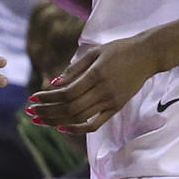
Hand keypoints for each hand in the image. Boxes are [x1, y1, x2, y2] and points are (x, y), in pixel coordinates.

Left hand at [26, 35, 157, 133]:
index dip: (48, 98)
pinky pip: (95, 124)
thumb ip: (74, 69)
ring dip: (57, 121)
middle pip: (70, 108)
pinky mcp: (116, 108)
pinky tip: (63, 128)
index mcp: (96, 75)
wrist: (147, 56)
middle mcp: (103, 92)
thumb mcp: (95, 52)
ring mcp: (110, 102)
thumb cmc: (119, 49)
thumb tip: (53, 83)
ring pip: (79, 118)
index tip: (33, 98)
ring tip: (40, 120)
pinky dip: (78, 128)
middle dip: (48, 112)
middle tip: (31, 113)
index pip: (67, 93)